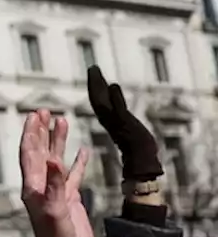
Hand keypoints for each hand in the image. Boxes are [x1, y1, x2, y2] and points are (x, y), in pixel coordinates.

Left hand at [19, 110, 93, 236]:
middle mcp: (41, 187)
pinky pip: (73, 176)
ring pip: (56, 160)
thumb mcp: (55, 210)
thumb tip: (53, 160)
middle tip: (43, 111)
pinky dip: (77, 162)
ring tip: (62, 120)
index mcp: (33, 188)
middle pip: (39, 152)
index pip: (29, 154)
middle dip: (40, 132)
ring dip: (58, 142)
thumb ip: (54, 186)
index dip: (30, 134)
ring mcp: (56, 193)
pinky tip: (83, 151)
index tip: (33, 115)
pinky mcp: (70, 200)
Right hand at [87, 66, 161, 181]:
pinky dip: (114, 98)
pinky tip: (112, 86)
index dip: (97, 92)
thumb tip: (127, 127)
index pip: (102, 105)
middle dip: (96, 84)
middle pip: (100, 100)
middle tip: (93, 68)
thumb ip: (127, 126)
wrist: (144, 169)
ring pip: (103, 102)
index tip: (95, 78)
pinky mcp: (125, 126)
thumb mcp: (133, 138)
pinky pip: (117, 109)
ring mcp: (118, 124)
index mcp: (113, 125)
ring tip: (95, 71)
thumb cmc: (140, 158)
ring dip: (99, 86)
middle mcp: (112, 123)